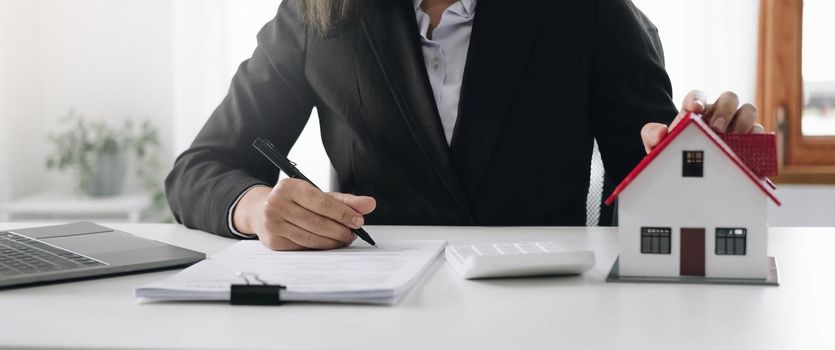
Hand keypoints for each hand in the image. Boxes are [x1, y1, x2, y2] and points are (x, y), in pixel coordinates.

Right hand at [232, 179, 375, 250]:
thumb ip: (343, 200)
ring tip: (344, 239)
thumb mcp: (315, 194)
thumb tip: (369, 204)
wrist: (259, 209)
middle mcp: (277, 204)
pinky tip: (328, 244)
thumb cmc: (293, 200)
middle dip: (340, 230)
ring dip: (332, 241)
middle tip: (353, 234)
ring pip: (311, 238)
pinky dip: (319, 247)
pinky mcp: (273, 241)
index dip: (343, 213)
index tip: (358, 221)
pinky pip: (303, 247)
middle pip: (317, 222)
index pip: (322, 203)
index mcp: (289, 187)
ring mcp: (273, 224)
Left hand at [641, 90, 764, 152]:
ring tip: (733, 139)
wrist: (690, 175)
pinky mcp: (750, 141)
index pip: (697, 96)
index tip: (694, 109)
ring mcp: (736, 125)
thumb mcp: (658, 147)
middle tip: (716, 129)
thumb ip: (651, 136)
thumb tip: (660, 132)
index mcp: (695, 111)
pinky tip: (747, 149)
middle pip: (730, 97)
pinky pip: (760, 132)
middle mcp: (718, 113)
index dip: (697, 99)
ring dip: (743, 121)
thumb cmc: (675, 155)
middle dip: (724, 110)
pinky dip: (757, 138)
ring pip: (749, 110)